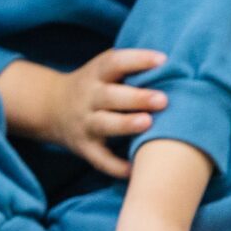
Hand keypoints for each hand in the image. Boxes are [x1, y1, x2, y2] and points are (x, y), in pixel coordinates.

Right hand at [36, 49, 168, 177]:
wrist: (50, 107)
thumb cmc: (95, 86)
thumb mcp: (102, 70)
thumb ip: (131, 66)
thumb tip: (181, 60)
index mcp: (95, 75)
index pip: (113, 63)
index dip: (137, 59)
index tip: (163, 60)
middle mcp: (88, 98)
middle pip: (109, 96)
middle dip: (136, 98)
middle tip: (163, 99)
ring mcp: (84, 123)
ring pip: (103, 124)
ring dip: (125, 124)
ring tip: (147, 123)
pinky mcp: (84, 147)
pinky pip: (99, 159)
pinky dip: (115, 167)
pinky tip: (135, 170)